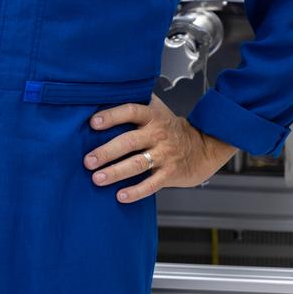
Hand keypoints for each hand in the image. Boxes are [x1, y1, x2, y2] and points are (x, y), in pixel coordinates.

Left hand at [83, 92, 235, 203]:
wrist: (204, 147)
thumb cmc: (172, 129)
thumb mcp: (158, 111)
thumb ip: (137, 104)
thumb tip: (104, 96)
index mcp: (152, 116)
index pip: (130, 111)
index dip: (112, 116)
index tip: (93, 123)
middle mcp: (157, 134)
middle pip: (129, 141)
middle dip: (107, 151)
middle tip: (88, 161)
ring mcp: (164, 154)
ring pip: (137, 164)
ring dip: (116, 172)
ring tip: (97, 179)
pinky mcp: (170, 173)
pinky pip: (152, 184)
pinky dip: (136, 191)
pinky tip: (121, 196)